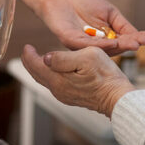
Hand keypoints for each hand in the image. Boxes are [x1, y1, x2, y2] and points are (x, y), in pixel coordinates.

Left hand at [20, 45, 134, 116]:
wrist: (118, 98)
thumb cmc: (106, 76)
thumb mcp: (87, 58)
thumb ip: (63, 58)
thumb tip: (46, 57)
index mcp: (58, 80)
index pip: (35, 65)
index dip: (29, 55)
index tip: (27, 46)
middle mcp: (58, 90)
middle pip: (37, 74)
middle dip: (30, 62)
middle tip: (28, 51)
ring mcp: (65, 95)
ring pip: (45, 80)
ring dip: (39, 68)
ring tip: (38, 59)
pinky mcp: (72, 97)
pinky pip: (54, 84)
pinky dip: (49, 74)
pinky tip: (55, 70)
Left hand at [37, 0, 144, 55]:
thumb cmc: (85, 5)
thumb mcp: (109, 13)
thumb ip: (122, 24)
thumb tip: (139, 35)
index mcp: (106, 40)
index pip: (123, 42)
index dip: (135, 40)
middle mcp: (96, 47)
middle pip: (115, 48)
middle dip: (129, 45)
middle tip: (141, 43)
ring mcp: (83, 46)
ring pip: (103, 49)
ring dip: (118, 46)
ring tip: (132, 44)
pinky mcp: (71, 41)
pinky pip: (87, 45)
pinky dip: (101, 44)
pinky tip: (113, 42)